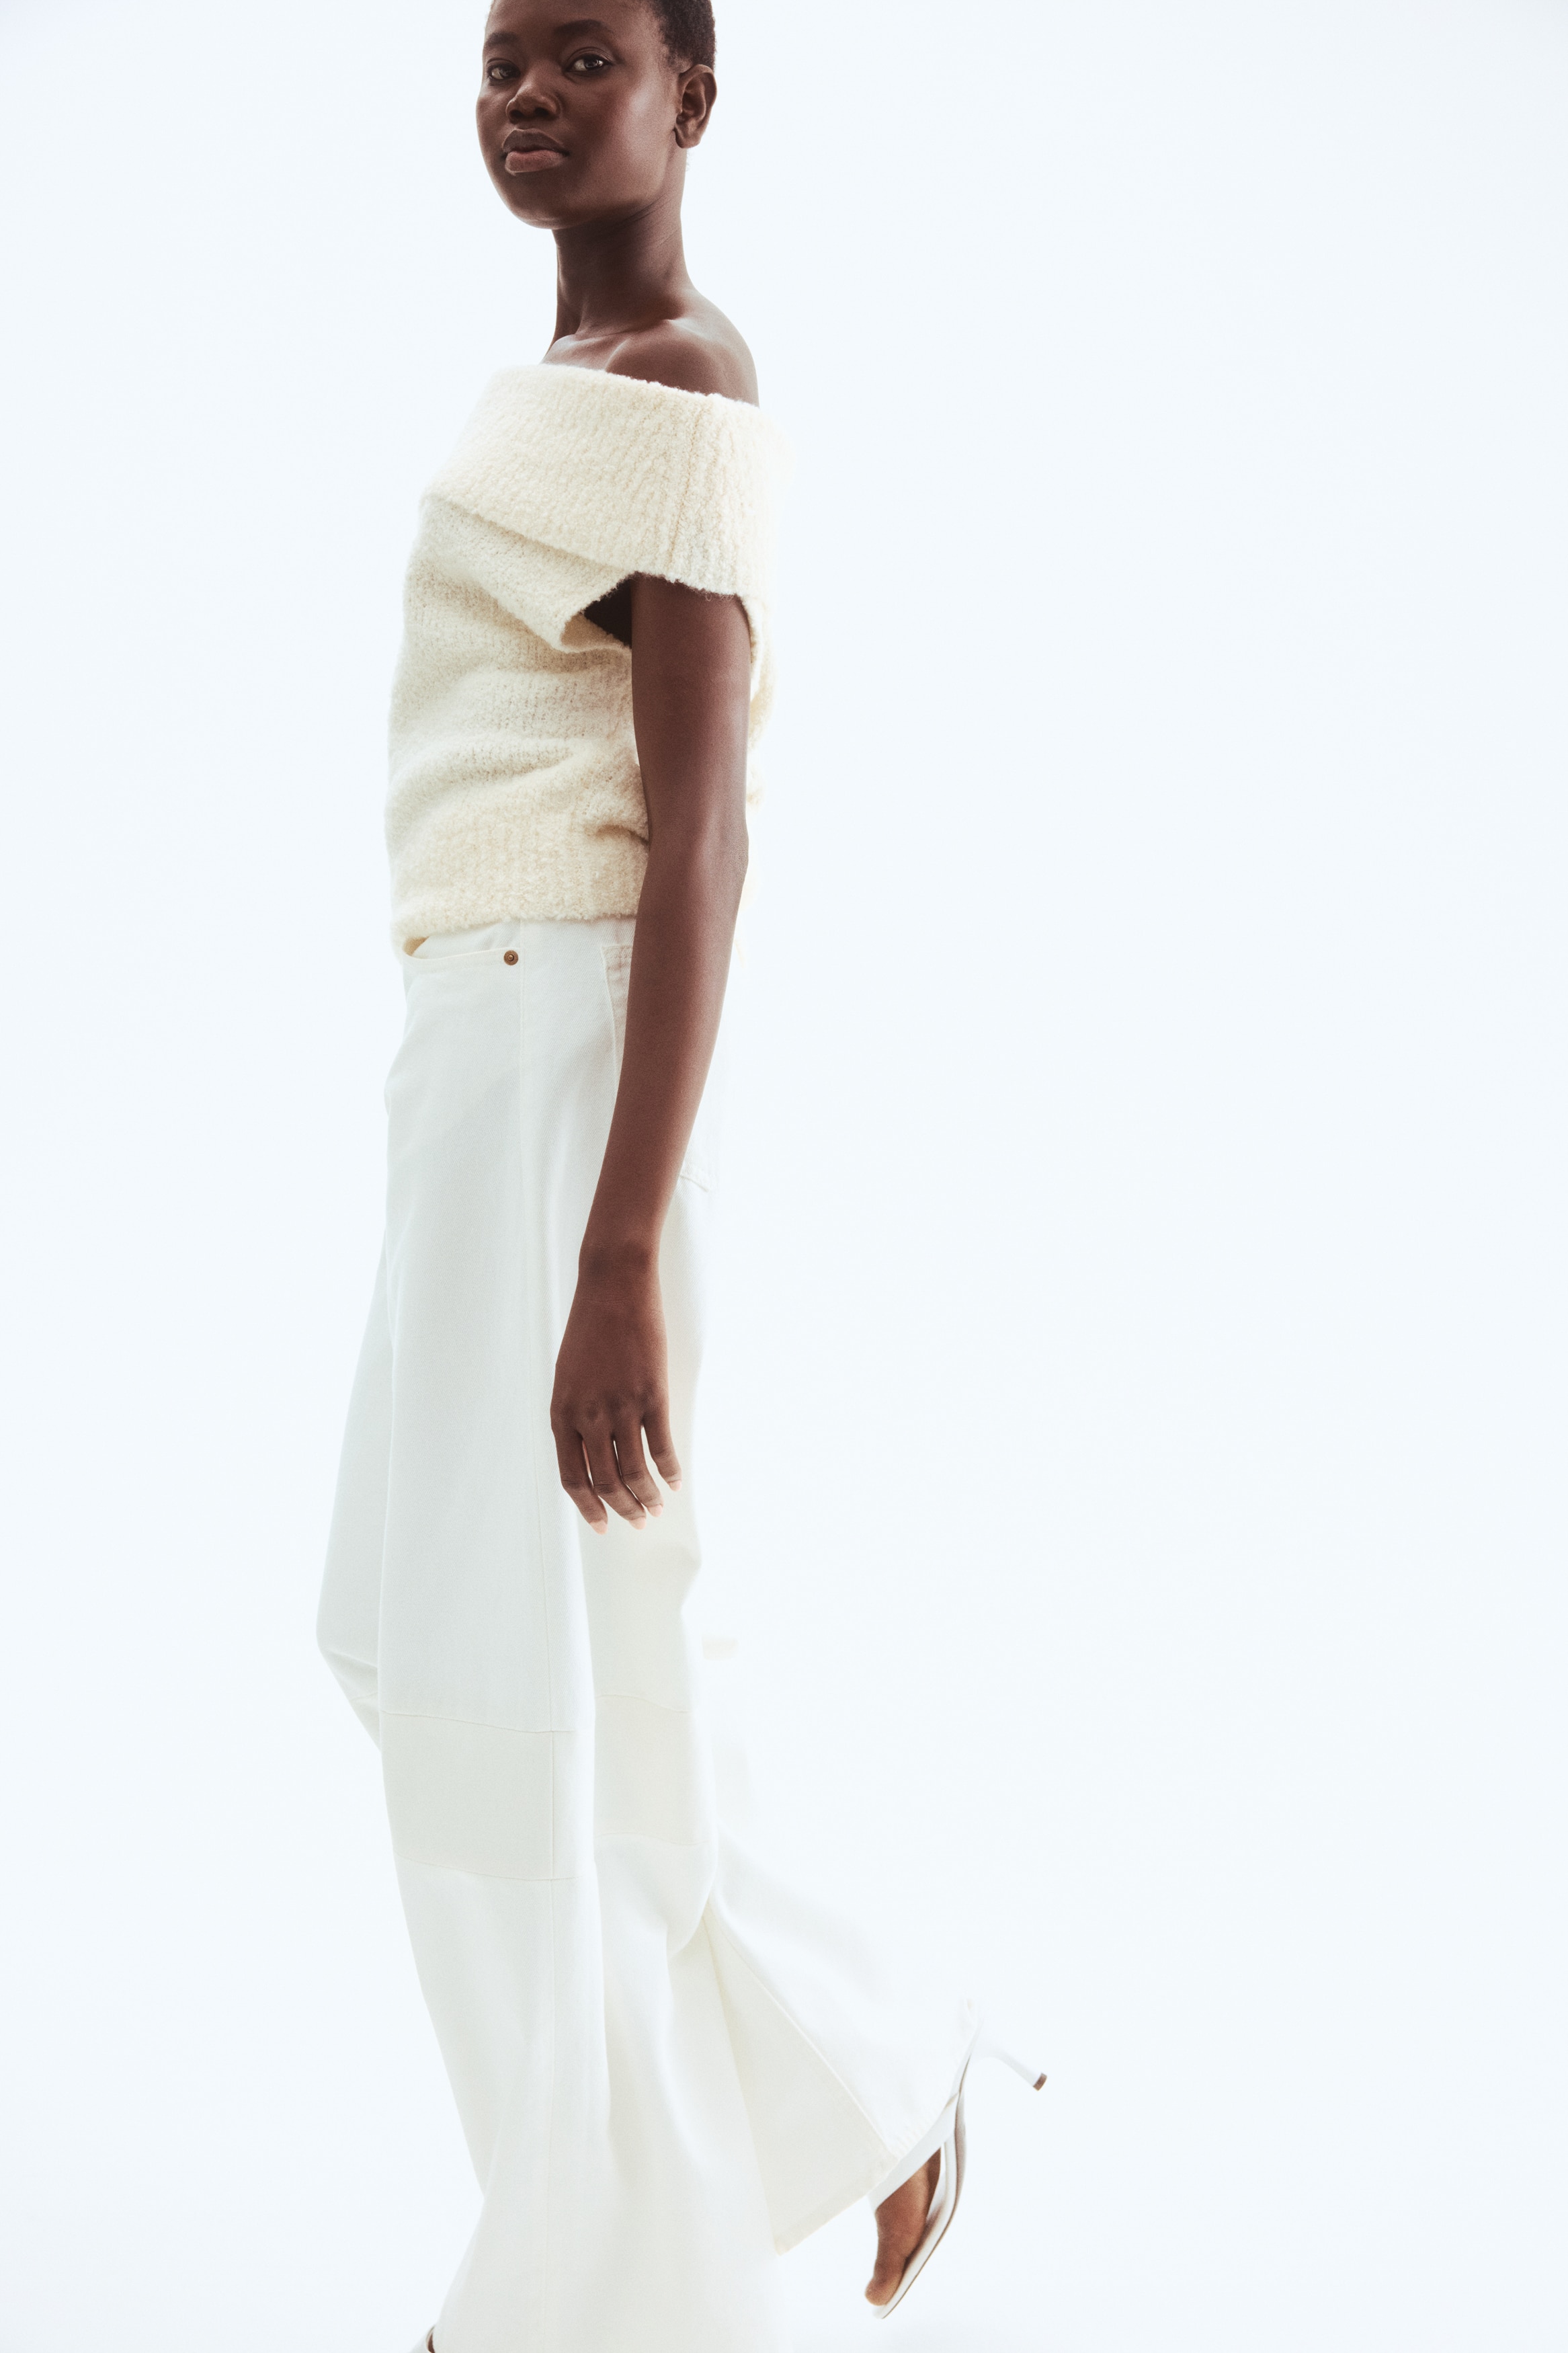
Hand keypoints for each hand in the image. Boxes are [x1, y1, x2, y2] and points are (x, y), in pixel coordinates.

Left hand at [549, 1248, 681, 1531]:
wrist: (613, 1287)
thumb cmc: (590, 1330)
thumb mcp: (569, 1377)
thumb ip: (576, 1416)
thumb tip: (592, 1454)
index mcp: (562, 1413)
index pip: (572, 1477)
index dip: (587, 1507)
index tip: (601, 1524)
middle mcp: (588, 1416)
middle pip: (605, 1481)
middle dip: (622, 1508)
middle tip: (637, 1522)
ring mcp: (621, 1407)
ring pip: (634, 1471)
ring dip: (647, 1497)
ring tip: (656, 1508)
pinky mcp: (652, 1395)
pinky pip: (662, 1446)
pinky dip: (670, 1470)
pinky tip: (675, 1481)